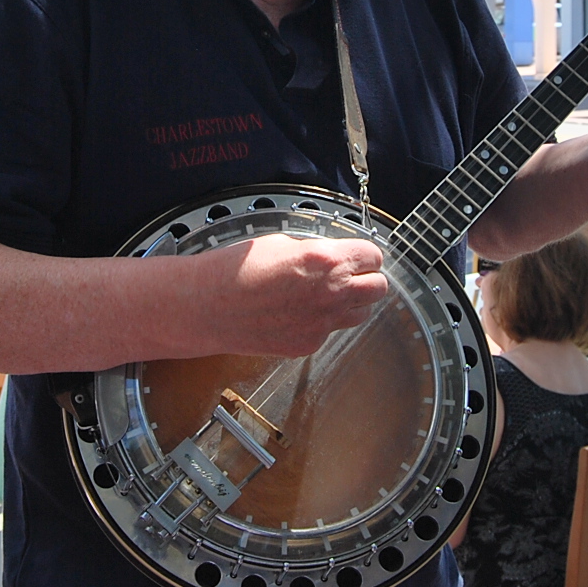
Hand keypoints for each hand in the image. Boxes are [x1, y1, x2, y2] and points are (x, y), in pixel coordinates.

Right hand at [208, 234, 389, 357]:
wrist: (209, 305)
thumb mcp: (283, 242)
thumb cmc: (237, 269)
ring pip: (361, 314)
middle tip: (350, 274)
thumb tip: (331, 256)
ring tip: (324, 293)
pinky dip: (322, 321)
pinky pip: (330, 331)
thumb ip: (317, 251)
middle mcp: (331, 294)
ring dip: (351, 302)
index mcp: (326, 261)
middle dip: (367, 279)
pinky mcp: (308, 344)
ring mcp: (322, 324)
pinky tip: (297, 311)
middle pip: (379, 288)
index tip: (357, 255)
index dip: (365, 255)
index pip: (374, 257)